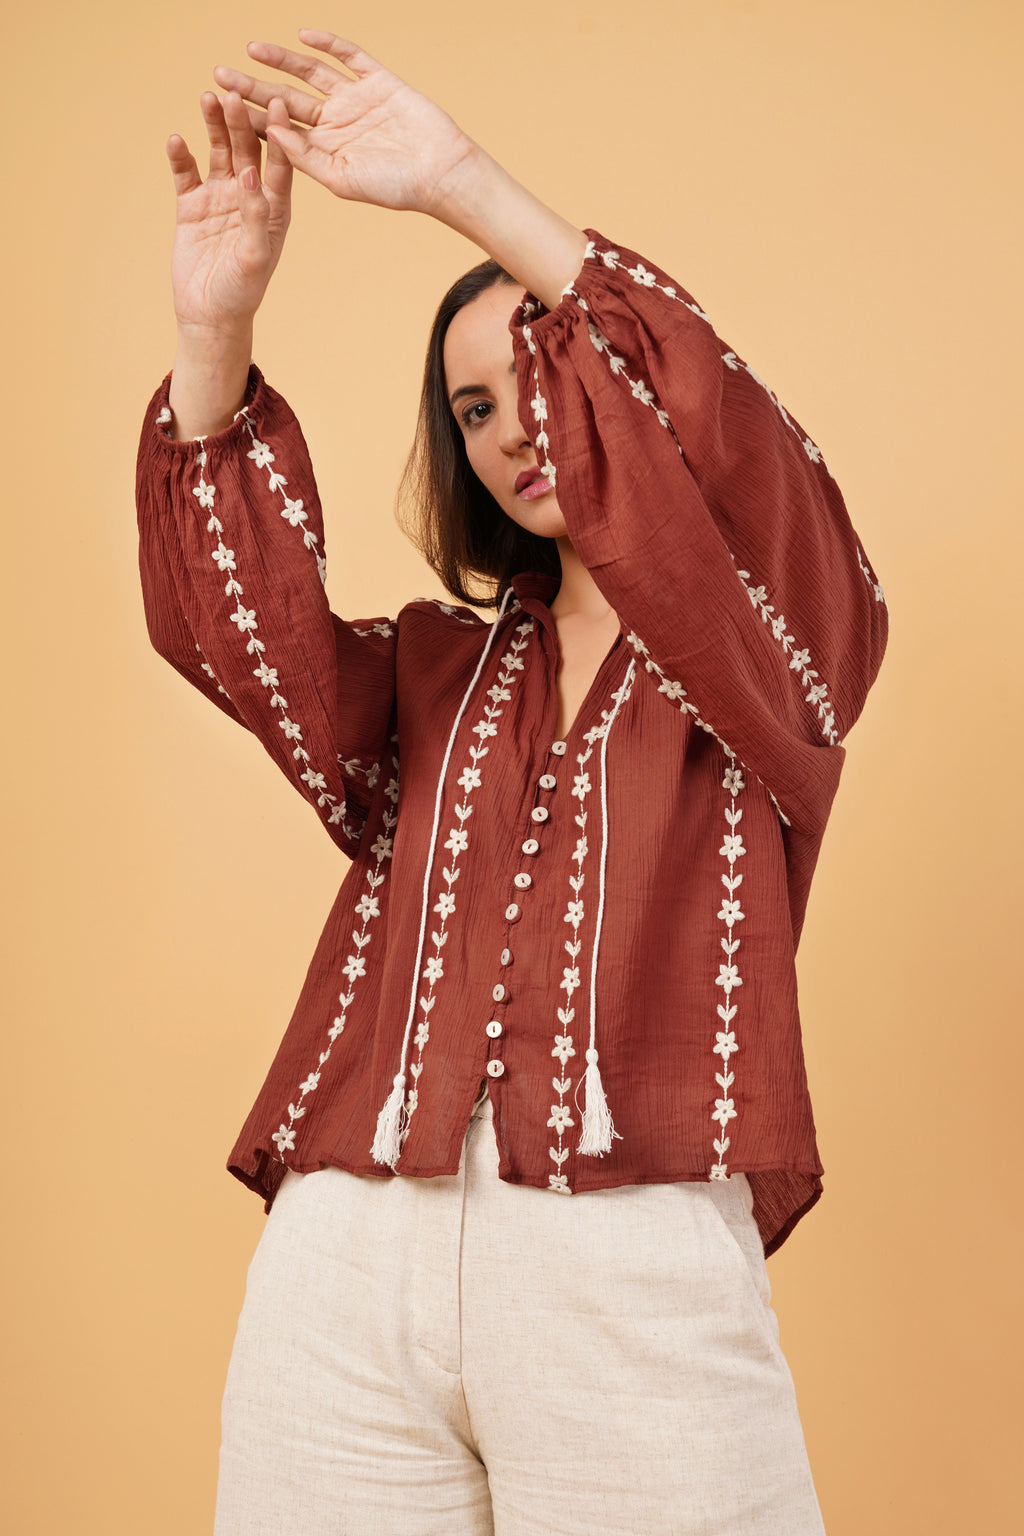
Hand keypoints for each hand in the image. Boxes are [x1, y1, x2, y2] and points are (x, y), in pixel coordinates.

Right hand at [167, 91, 292, 335]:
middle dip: (242, 121)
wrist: (209, 315)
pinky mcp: (192, 203)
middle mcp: (250, 196)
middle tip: (234, 92)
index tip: (278, 104)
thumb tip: (250, 174)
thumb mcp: (254, 258)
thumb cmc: (241, 292)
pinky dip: (181, 156)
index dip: (280, 135)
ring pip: (218, 153)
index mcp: (275, 208)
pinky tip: (176, 139)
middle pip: (248, 150)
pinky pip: (186, 173)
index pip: (281, 165)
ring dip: (214, 126)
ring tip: (207, 98)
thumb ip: (256, 216)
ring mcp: (220, 197)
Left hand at [211, 31, 474, 218]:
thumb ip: (305, 157)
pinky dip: (329, 44)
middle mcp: (336, 123)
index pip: (280, 130)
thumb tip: (271, 131)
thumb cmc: (396, 188)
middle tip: (220, 74)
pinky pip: (350, 57)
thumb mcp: (342, 180)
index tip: (222, 108)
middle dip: (254, 87)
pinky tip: (305, 35)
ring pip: (310, 73)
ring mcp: (356, 100)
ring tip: (252, 49)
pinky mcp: (379, 82)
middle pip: (286, 99)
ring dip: (282, 60)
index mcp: (324, 150)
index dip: (251, 118)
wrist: (441, 174)